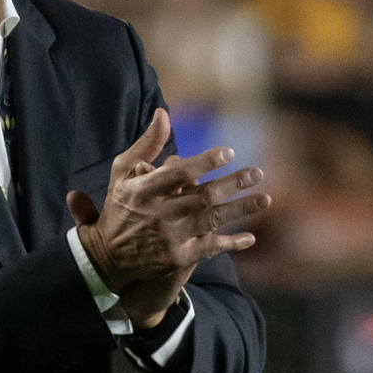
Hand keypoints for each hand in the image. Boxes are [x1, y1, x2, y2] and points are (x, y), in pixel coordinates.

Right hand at [66, 108, 269, 328]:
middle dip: (233, 184)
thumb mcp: (122, 172)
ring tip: (265, 199)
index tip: (229, 152)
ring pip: (212, 221)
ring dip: (241, 210)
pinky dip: (231, 243)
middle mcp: (159, 214)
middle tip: (257, 173)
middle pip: (203, 197)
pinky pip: (210, 248)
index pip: (179, 174)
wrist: (107, 256)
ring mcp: (170, 238)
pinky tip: (250, 237)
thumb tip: (163, 113)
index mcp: (144, 190)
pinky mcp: (177, 258)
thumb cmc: (120, 207)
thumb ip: (146, 144)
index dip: (206, 163)